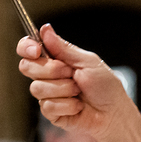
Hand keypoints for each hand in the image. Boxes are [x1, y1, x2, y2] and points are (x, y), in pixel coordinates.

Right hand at [16, 24, 133, 141]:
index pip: (29, 49)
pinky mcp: (50, 112)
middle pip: (27, 67)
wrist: (114, 112)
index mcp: (56, 60)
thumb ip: (64, 48)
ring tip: (79, 92)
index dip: (27, 48)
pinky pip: (47, 106)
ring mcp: (48, 94)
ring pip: (37, 88)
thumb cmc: (105, 86)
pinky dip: (67, 105)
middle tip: (71, 73)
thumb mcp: (88, 62)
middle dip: (51, 70)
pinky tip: (78, 106)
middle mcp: (48, 76)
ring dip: (64, 89)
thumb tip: (45, 29)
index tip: (36, 50)